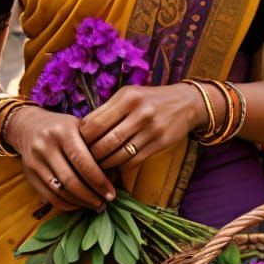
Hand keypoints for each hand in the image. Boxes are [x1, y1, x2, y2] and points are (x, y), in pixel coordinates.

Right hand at [6, 104, 115, 211]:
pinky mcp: (29, 175)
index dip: (99, 182)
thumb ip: (95, 147)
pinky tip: (79, 204)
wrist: (29, 126)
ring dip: (80, 203)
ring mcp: (35, 162)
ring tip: (95, 205)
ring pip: (60, 192)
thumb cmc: (63, 128)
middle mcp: (46, 146)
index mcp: (63, 132)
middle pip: (71, 181)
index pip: (83, 162)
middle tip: (105, 203)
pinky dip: (67, 205)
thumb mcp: (80, 127)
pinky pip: (50, 197)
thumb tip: (113, 177)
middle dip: (91, 197)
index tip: (112, 194)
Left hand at [79, 83, 205, 173]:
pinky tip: (114, 167)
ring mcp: (150, 128)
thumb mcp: (129, 95)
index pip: (94, 122)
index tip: (76, 144)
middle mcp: (139, 111)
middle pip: (104, 141)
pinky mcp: (159, 143)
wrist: (187, 103)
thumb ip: (108, 110)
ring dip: (104, 164)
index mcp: (126, 96)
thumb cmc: (150, 99)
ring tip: (96, 167)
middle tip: (84, 161)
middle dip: (91, 154)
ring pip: (118, 154)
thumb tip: (81, 131)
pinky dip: (119, 167)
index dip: (82, 138)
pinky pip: (132, 161)